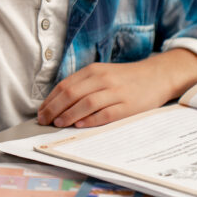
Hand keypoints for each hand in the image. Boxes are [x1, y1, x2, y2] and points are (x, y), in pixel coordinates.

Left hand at [37, 50, 196, 128]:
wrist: (156, 76)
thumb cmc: (125, 78)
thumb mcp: (102, 74)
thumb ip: (83, 84)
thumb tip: (57, 102)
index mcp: (94, 70)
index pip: (65, 85)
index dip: (50, 100)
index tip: (41, 112)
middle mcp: (103, 79)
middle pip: (72, 94)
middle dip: (54, 108)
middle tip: (44, 121)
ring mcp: (116, 92)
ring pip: (86, 103)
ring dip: (69, 115)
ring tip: (58, 123)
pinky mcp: (128, 106)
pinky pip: (106, 114)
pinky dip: (91, 120)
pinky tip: (80, 125)